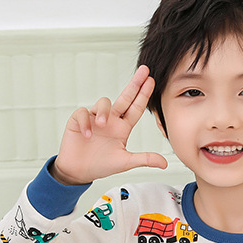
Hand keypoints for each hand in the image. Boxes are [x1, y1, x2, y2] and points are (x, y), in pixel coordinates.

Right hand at [53, 65, 167, 184]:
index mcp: (122, 128)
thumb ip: (144, 159)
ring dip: (103, 112)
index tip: (151, 81)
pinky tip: (87, 135)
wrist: (79, 171)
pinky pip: (83, 113)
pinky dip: (85, 122)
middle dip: (135, 84)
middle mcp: (111, 120)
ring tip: (101, 125)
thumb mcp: (125, 162)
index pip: (136, 108)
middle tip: (144, 71)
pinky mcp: (79, 120)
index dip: (143, 95)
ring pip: (103, 103)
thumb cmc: (101, 165)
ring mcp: (94, 118)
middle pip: (124, 98)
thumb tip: (164, 163)